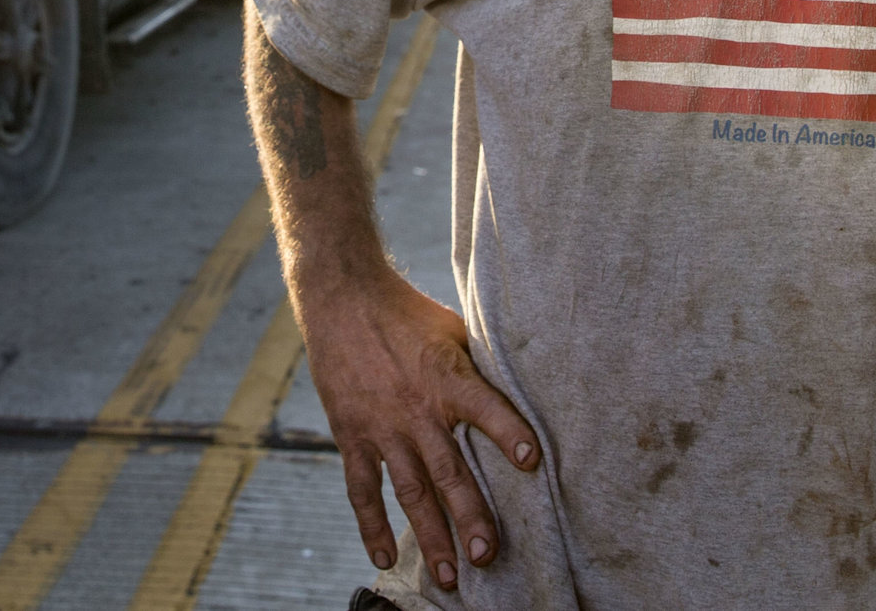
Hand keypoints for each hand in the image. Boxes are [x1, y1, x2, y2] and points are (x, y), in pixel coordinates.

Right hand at [300, 269, 538, 587]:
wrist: (342, 299)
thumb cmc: (407, 313)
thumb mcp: (453, 329)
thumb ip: (479, 366)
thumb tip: (521, 389)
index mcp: (447, 378)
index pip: (486, 408)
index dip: (510, 433)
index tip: (534, 462)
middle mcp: (416, 409)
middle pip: (449, 471)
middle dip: (471, 516)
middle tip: (488, 557)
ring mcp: (382, 427)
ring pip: (410, 491)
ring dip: (430, 536)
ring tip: (449, 577)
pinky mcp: (352, 435)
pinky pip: (361, 489)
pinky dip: (372, 525)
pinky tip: (385, 556)